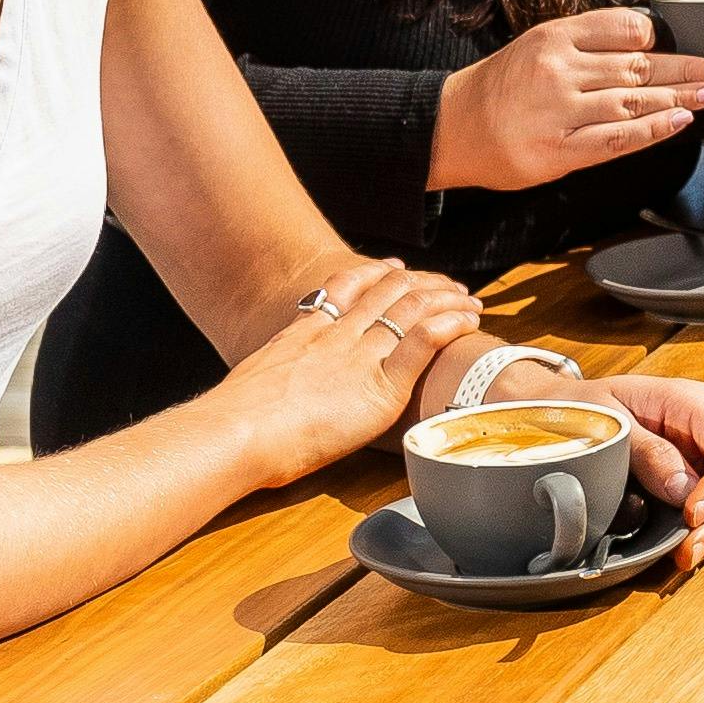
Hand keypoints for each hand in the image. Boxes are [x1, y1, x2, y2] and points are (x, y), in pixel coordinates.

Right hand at [215, 259, 483, 479]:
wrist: (238, 433)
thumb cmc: (234, 426)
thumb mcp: (251, 389)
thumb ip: (273, 385)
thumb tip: (265, 405)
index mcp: (304, 334)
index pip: (347, 288)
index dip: (375, 274)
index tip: (394, 269)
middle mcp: (336, 336)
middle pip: (388, 293)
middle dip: (423, 284)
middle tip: (448, 285)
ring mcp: (360, 357)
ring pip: (413, 310)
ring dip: (446, 299)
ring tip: (469, 299)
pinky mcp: (382, 387)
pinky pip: (424, 342)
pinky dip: (450, 324)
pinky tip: (466, 320)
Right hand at [433, 9, 703, 191]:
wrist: (451, 128)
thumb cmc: (502, 87)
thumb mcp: (537, 46)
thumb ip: (586, 44)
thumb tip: (647, 45)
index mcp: (555, 37)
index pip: (623, 27)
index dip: (663, 38)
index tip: (693, 42)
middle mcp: (559, 69)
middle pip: (638, 65)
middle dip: (687, 68)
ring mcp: (560, 111)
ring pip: (634, 101)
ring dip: (681, 98)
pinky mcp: (560, 150)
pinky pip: (618, 139)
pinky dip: (653, 129)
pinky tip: (680, 121)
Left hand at [592, 367, 703, 572]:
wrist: (565, 414)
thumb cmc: (584, 411)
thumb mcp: (606, 422)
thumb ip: (646, 451)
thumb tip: (683, 491)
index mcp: (690, 403)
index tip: (692, 515)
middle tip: (689, 550)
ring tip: (688, 555)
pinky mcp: (698, 481)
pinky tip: (686, 550)